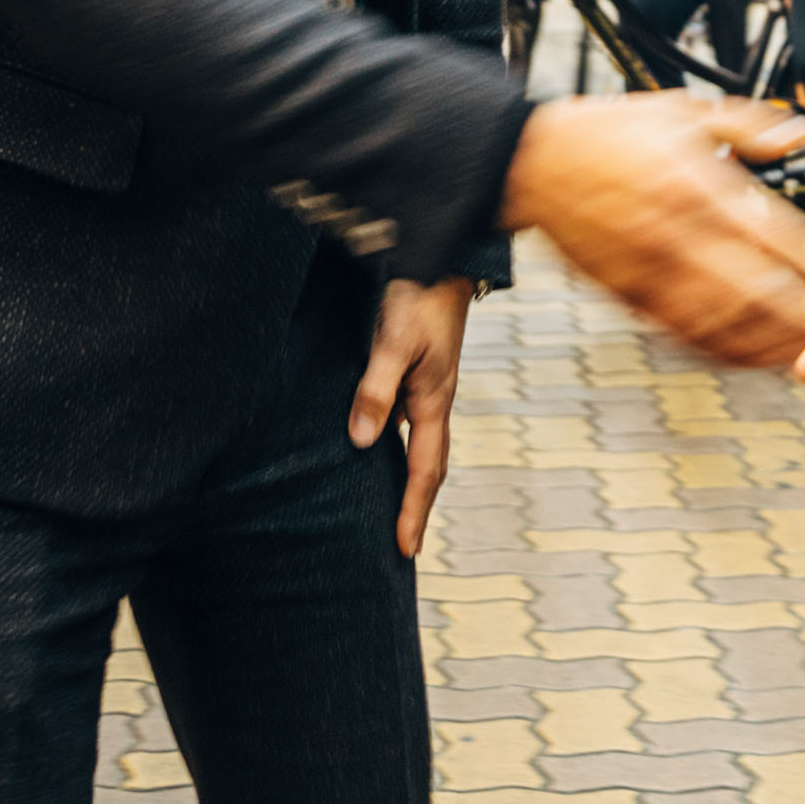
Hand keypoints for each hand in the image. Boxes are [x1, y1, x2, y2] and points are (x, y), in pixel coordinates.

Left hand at [352, 276, 475, 556]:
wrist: (442, 256)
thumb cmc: (419, 296)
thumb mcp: (393, 343)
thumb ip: (376, 390)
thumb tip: (362, 441)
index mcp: (434, 400)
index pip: (426, 471)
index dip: (414, 510)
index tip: (405, 547)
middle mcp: (433, 400)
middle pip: (430, 465)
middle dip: (418, 505)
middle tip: (402, 542)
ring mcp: (428, 386)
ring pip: (419, 445)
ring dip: (409, 479)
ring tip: (390, 507)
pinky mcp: (418, 371)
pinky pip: (409, 422)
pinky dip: (398, 446)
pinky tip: (378, 447)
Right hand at [505, 93, 804, 365]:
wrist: (532, 160)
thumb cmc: (610, 131)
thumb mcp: (686, 111)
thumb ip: (752, 127)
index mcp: (698, 187)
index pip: (774, 236)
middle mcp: (677, 236)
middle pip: (755, 292)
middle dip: (804, 319)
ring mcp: (649, 272)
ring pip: (720, 325)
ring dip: (768, 344)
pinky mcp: (625, 296)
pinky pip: (681, 334)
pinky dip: (720, 351)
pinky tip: (750, 357)